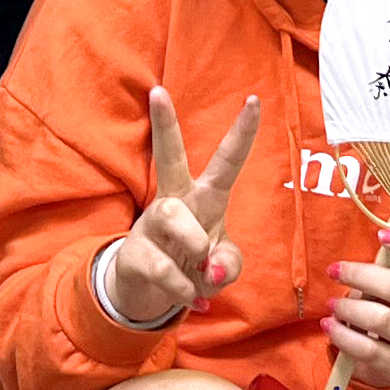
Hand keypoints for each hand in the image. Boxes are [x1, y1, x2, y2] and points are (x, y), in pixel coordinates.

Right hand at [102, 90, 257, 326]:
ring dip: (194, 245)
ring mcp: (151, 224)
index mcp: (204, 199)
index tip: (255, 99)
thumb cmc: (194, 265)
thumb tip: (213, 268)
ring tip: (203, 269)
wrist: (151, 295)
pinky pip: (164, 267)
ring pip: (174, 216)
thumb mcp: (223, 267)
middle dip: (165, 126)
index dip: (242, 132)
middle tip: (158, 92)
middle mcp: (176, 202)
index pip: (227, 161)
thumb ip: (230, 264)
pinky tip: (191, 296)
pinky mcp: (134, 252)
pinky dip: (185, 288)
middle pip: (170, 159)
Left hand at [325, 225, 389, 389]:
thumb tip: (377, 233)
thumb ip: (389, 265)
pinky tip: (330, 327)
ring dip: (349, 308)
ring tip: (331, 305)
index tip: (381, 235)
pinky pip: (369, 350)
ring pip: (382, 319)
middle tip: (333, 271)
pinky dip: (344, 336)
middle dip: (360, 275)